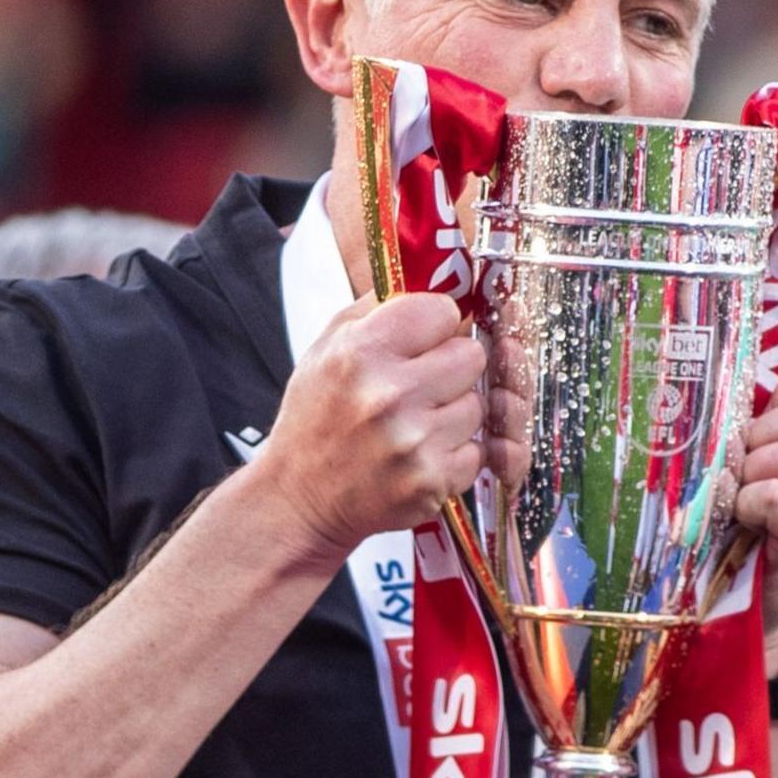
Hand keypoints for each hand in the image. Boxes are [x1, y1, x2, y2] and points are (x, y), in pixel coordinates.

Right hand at [250, 292, 485, 560]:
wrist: (298, 497)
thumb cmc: (315, 418)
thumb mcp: (327, 347)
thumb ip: (378, 308)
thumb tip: (431, 280)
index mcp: (361, 352)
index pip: (442, 310)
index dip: (436, 324)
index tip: (423, 339)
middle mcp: (389, 395)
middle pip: (472, 355)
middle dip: (453, 365)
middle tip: (425, 382)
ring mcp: (414, 442)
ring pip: (478, 404)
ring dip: (455, 411)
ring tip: (418, 422)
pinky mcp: (431, 481)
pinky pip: (476, 450)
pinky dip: (456, 452)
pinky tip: (422, 453)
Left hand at [735, 367, 777, 676]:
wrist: (743, 605)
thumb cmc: (744, 522)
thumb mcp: (759, 461)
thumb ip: (762, 421)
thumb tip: (724, 367)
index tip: (763, 423)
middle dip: (767, 429)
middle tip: (743, 465)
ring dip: (756, 466)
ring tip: (742, 493)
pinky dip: (749, 500)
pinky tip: (742, 516)